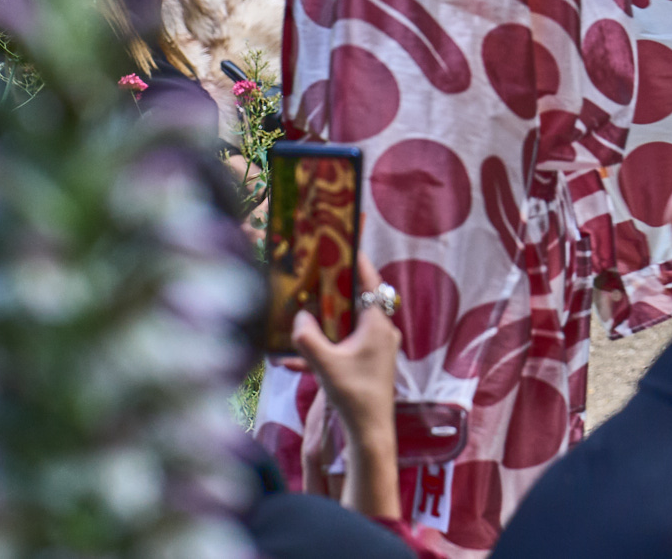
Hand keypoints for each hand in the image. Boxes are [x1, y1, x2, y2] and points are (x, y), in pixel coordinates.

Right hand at [292, 256, 401, 520]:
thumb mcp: (325, 365)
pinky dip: (322, 350)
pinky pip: (342, 348)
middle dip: (331, 292)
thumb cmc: (354, 396)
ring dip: (321, 326)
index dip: (356, 260)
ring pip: (345, 326)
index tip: (345, 240)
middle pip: (355, 301)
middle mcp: (381, 331)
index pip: (369, 281)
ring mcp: (376, 348)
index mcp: (377, 324)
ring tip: (294, 321)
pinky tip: (290, 363)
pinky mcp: (367, 364)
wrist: (370, 433)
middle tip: (312, 276)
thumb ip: (307, 338)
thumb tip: (297, 317)